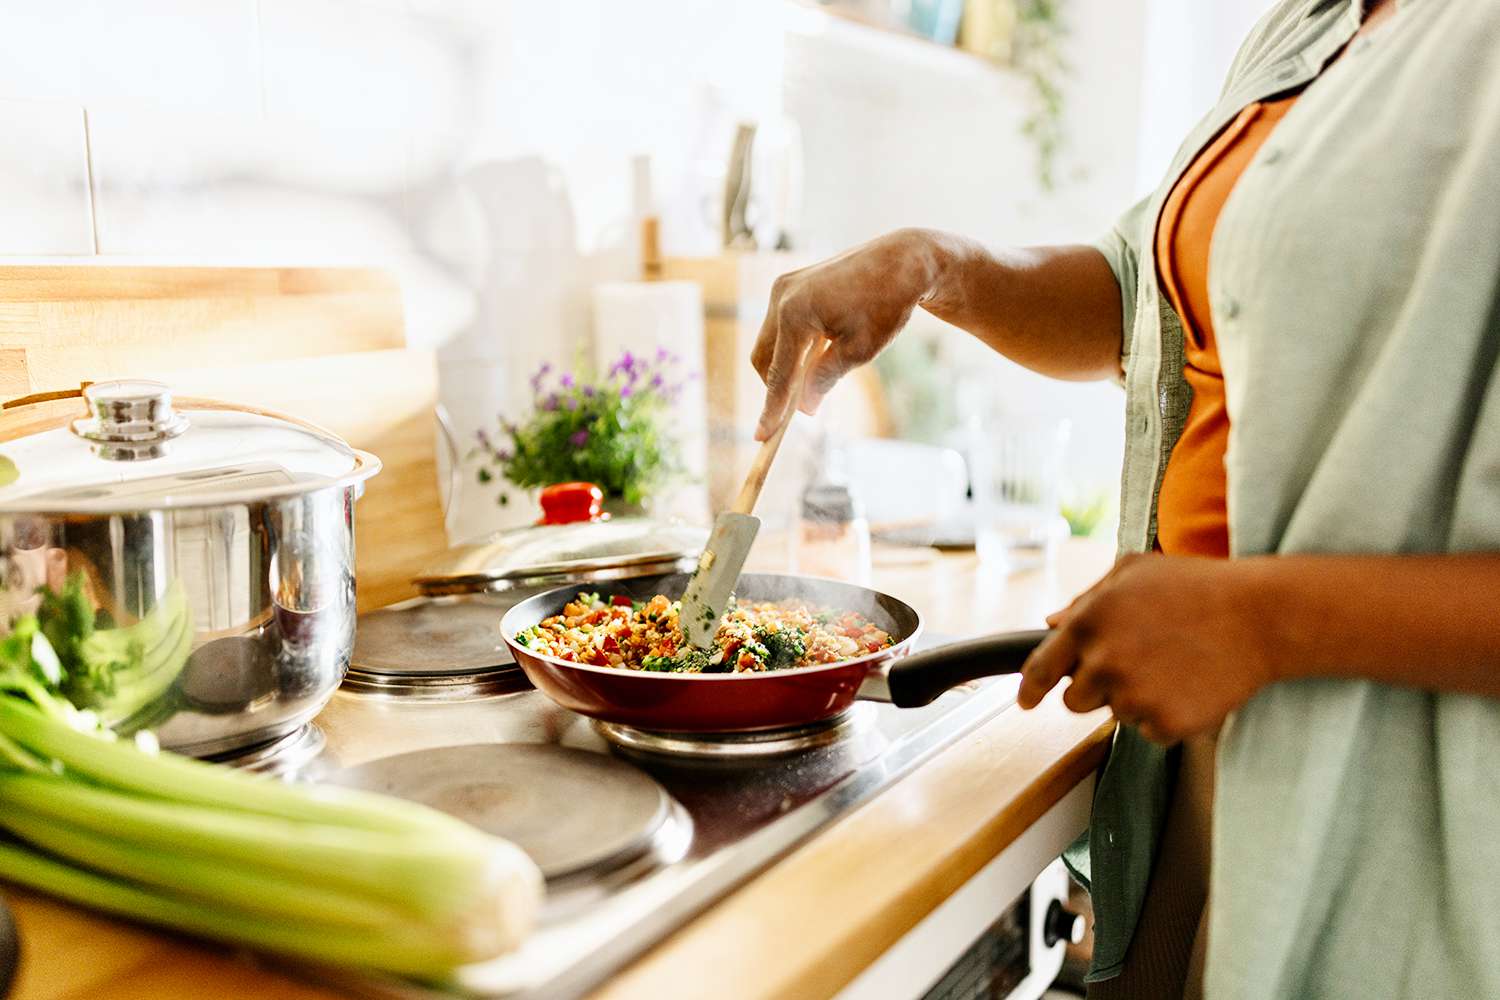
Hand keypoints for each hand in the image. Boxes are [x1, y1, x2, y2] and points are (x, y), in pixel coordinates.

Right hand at [750, 229, 941, 438]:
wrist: (902, 261)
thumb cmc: (886, 305)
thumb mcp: (859, 351)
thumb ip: (824, 379)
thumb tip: (803, 409)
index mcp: (795, 314)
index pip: (779, 374)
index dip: (771, 410)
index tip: (763, 437)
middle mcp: (781, 297)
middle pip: (763, 358)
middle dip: (776, 385)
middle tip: (794, 412)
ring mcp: (783, 287)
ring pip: (769, 341)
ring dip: (784, 364)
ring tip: (814, 378)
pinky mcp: (790, 283)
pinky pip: (780, 324)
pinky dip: (791, 345)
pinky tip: (817, 352)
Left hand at [1016, 553, 1276, 743]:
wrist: (1260, 617)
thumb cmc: (1197, 586)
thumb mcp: (1134, 572)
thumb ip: (1086, 599)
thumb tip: (1051, 624)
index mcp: (1089, 622)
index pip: (1040, 668)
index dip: (1029, 689)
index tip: (1026, 701)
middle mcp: (1104, 662)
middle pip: (1075, 700)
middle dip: (1096, 687)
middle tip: (1135, 663)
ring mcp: (1134, 696)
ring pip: (1115, 714)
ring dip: (1135, 698)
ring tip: (1173, 664)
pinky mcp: (1165, 724)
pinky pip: (1149, 731)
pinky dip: (1166, 716)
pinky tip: (1190, 684)